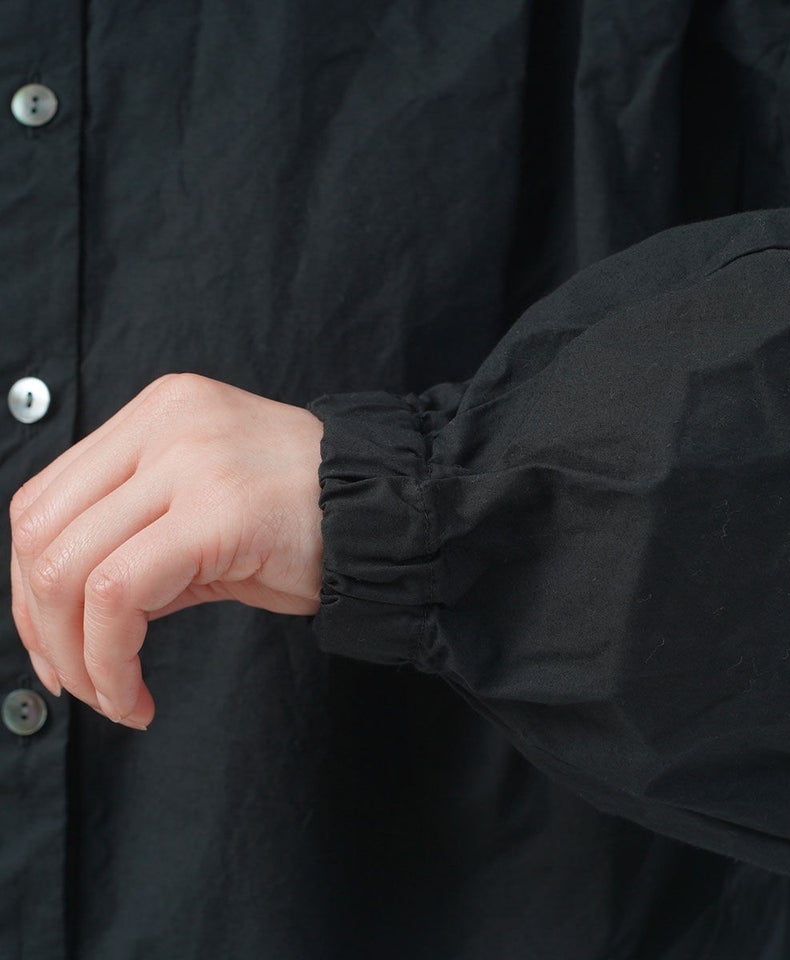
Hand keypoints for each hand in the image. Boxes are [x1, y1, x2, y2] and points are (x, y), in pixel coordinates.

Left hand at [9, 374, 323, 729]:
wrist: (396, 511)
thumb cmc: (307, 520)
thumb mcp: (203, 511)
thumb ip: (133, 539)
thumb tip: (58, 616)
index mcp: (156, 415)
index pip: (44, 501)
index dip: (28, 587)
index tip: (56, 646)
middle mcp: (164, 423)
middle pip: (39, 533)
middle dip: (40, 628)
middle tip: (77, 685)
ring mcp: (189, 459)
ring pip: (67, 567)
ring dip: (75, 656)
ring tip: (112, 697)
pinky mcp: (217, 509)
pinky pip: (118, 593)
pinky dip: (109, 660)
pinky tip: (136, 697)